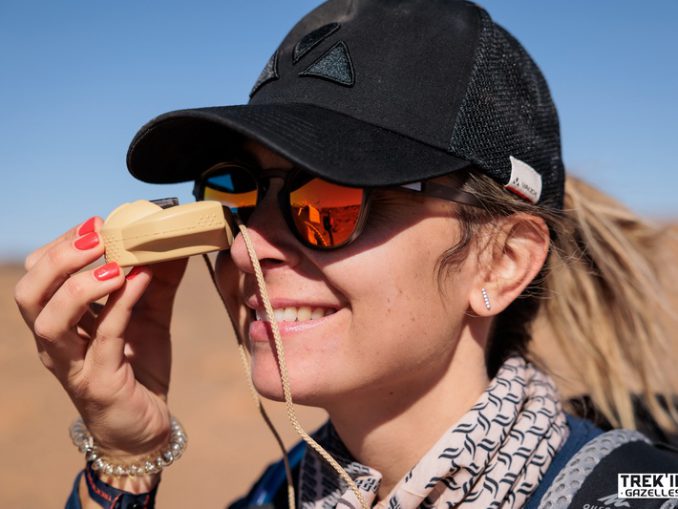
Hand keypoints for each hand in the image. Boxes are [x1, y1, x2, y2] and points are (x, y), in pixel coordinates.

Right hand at [14, 216, 187, 466]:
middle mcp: (55, 342)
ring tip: (114, 265)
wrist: (146, 425)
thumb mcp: (149, 315)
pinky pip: (102, 338)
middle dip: (59, 258)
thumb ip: (157, 280)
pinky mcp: (98, 382)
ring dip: (79, 285)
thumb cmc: (138, 367)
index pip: (39, 274)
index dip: (62, 244)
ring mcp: (72, 364)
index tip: (97, 223)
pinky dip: (121, 305)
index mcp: (60, 320)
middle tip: (97, 235)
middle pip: (29, 293)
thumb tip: (174, 241)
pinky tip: (141, 280)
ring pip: (50, 320)